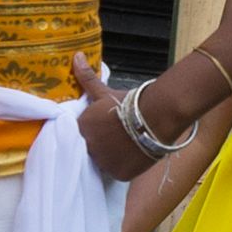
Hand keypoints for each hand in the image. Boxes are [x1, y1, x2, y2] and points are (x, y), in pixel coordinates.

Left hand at [69, 55, 146, 181]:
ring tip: (126, 145)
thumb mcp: (105, 92)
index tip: (105, 128)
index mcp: (81, 128)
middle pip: (91, 150)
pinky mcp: (118, 174)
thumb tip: (76, 56)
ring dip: (111, 156)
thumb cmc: (130, 102)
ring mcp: (103, 163)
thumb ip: (87, 78)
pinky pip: (117, 172)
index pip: (80, 134)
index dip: (94, 131)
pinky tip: (132, 155)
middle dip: (101, 144)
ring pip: (104, 162)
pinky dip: (124, 166)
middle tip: (117, 136)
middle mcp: (87, 148)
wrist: (155, 117)